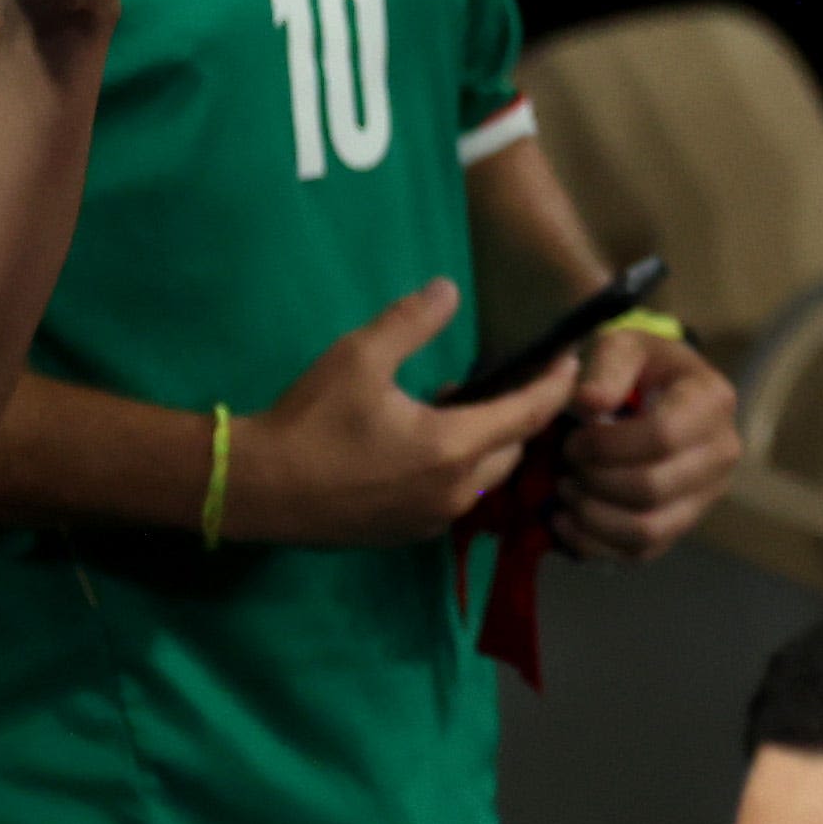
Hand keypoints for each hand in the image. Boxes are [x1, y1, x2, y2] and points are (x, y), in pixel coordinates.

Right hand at [230, 279, 582, 545]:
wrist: (253, 487)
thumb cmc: (309, 420)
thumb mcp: (358, 355)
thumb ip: (411, 321)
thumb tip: (449, 289)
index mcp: (454, 448)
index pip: (529, 414)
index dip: (554, 385)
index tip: (568, 361)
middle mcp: (456, 492)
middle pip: (514, 449)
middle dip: (517, 415)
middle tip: (491, 381)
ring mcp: (432, 520)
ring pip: (486, 477)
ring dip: (485, 442)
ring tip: (449, 406)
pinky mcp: (408, 534)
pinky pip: (455, 497)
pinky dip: (458, 469)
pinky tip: (422, 444)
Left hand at [548, 317, 738, 558]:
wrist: (654, 391)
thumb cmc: (636, 367)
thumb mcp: (621, 344)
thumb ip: (607, 365)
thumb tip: (591, 403)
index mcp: (712, 403)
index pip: (663, 437)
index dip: (606, 445)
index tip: (573, 438)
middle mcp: (722, 454)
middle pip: (652, 489)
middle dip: (594, 481)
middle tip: (565, 464)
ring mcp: (706, 495)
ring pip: (647, 530)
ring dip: (592, 517)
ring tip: (565, 491)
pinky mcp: (683, 525)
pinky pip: (640, 553)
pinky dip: (595, 544)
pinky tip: (568, 521)